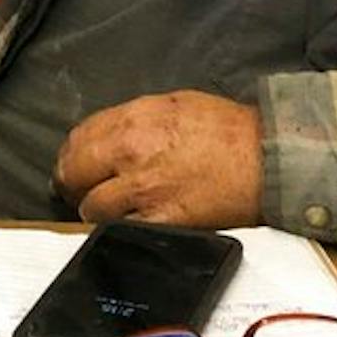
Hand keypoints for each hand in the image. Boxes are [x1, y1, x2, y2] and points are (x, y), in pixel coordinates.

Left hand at [53, 91, 263, 227]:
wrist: (265, 158)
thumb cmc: (227, 130)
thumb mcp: (173, 105)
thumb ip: (134, 120)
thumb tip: (107, 136)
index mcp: (134, 119)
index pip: (79, 138)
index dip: (71, 154)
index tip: (73, 164)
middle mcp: (131, 152)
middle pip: (74, 172)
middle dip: (71, 183)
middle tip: (77, 190)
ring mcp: (143, 189)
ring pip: (92, 207)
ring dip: (94, 211)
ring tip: (104, 211)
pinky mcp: (161, 220)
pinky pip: (120, 231)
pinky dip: (118, 231)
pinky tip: (126, 226)